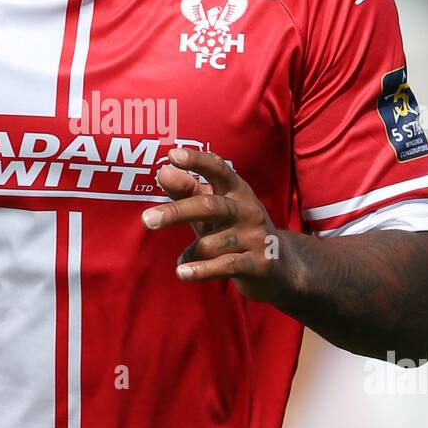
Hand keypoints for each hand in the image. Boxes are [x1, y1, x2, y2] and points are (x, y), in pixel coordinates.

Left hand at [141, 147, 286, 301]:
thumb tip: (162, 172)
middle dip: (176, 212)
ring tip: (184, 259)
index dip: (197, 161)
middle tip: (146, 220)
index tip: (172, 155)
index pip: (218, 169)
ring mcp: (256, 237)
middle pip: (209, 206)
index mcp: (237, 190)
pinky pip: (224, 265)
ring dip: (191, 253)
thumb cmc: (235, 231)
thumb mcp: (212, 209)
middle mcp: (248, 209)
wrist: (281, 267)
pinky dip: (200, 270)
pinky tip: (182, 272)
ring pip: (210, 244)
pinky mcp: (259, 264)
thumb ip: (187, 191)